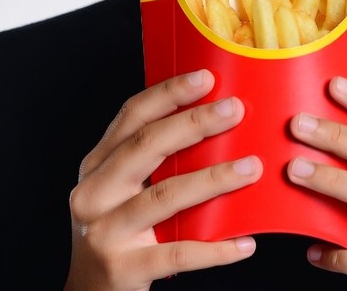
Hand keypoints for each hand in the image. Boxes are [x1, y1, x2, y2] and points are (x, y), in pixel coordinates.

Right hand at [64, 69, 261, 290]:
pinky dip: (214, 249)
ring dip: (213, 179)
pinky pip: (176, 253)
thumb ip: (151, 157)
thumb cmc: (117, 229)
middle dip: (194, 123)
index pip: (132, 116)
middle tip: (235, 110)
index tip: (206, 78)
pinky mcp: (122, 268)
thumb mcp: (120, 187)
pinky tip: (244, 242)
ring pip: (165, 196)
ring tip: (251, 168)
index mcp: (97, 164)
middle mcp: (95, 192)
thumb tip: (213, 119)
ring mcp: (105, 231)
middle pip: (147, 146)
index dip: (169, 93)